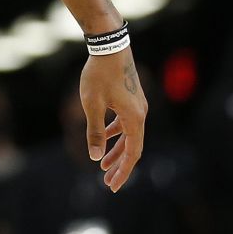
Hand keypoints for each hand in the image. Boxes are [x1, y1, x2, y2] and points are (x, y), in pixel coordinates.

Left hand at [80, 48, 146, 191]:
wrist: (109, 46)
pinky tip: (104, 139)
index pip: (132, 153)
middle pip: (132, 147)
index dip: (123, 171)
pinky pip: (125, 123)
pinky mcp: (131, 99)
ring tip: (103, 166)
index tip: (113, 187)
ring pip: (129, 135)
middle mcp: (141, 114)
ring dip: (117, 150)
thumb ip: (95, 131)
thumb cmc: (98, 74)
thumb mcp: (91, 104)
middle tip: (108, 182)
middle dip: (120, 166)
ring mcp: (137, 106)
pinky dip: (115, 133)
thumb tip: (95, 157)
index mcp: (135, 119)